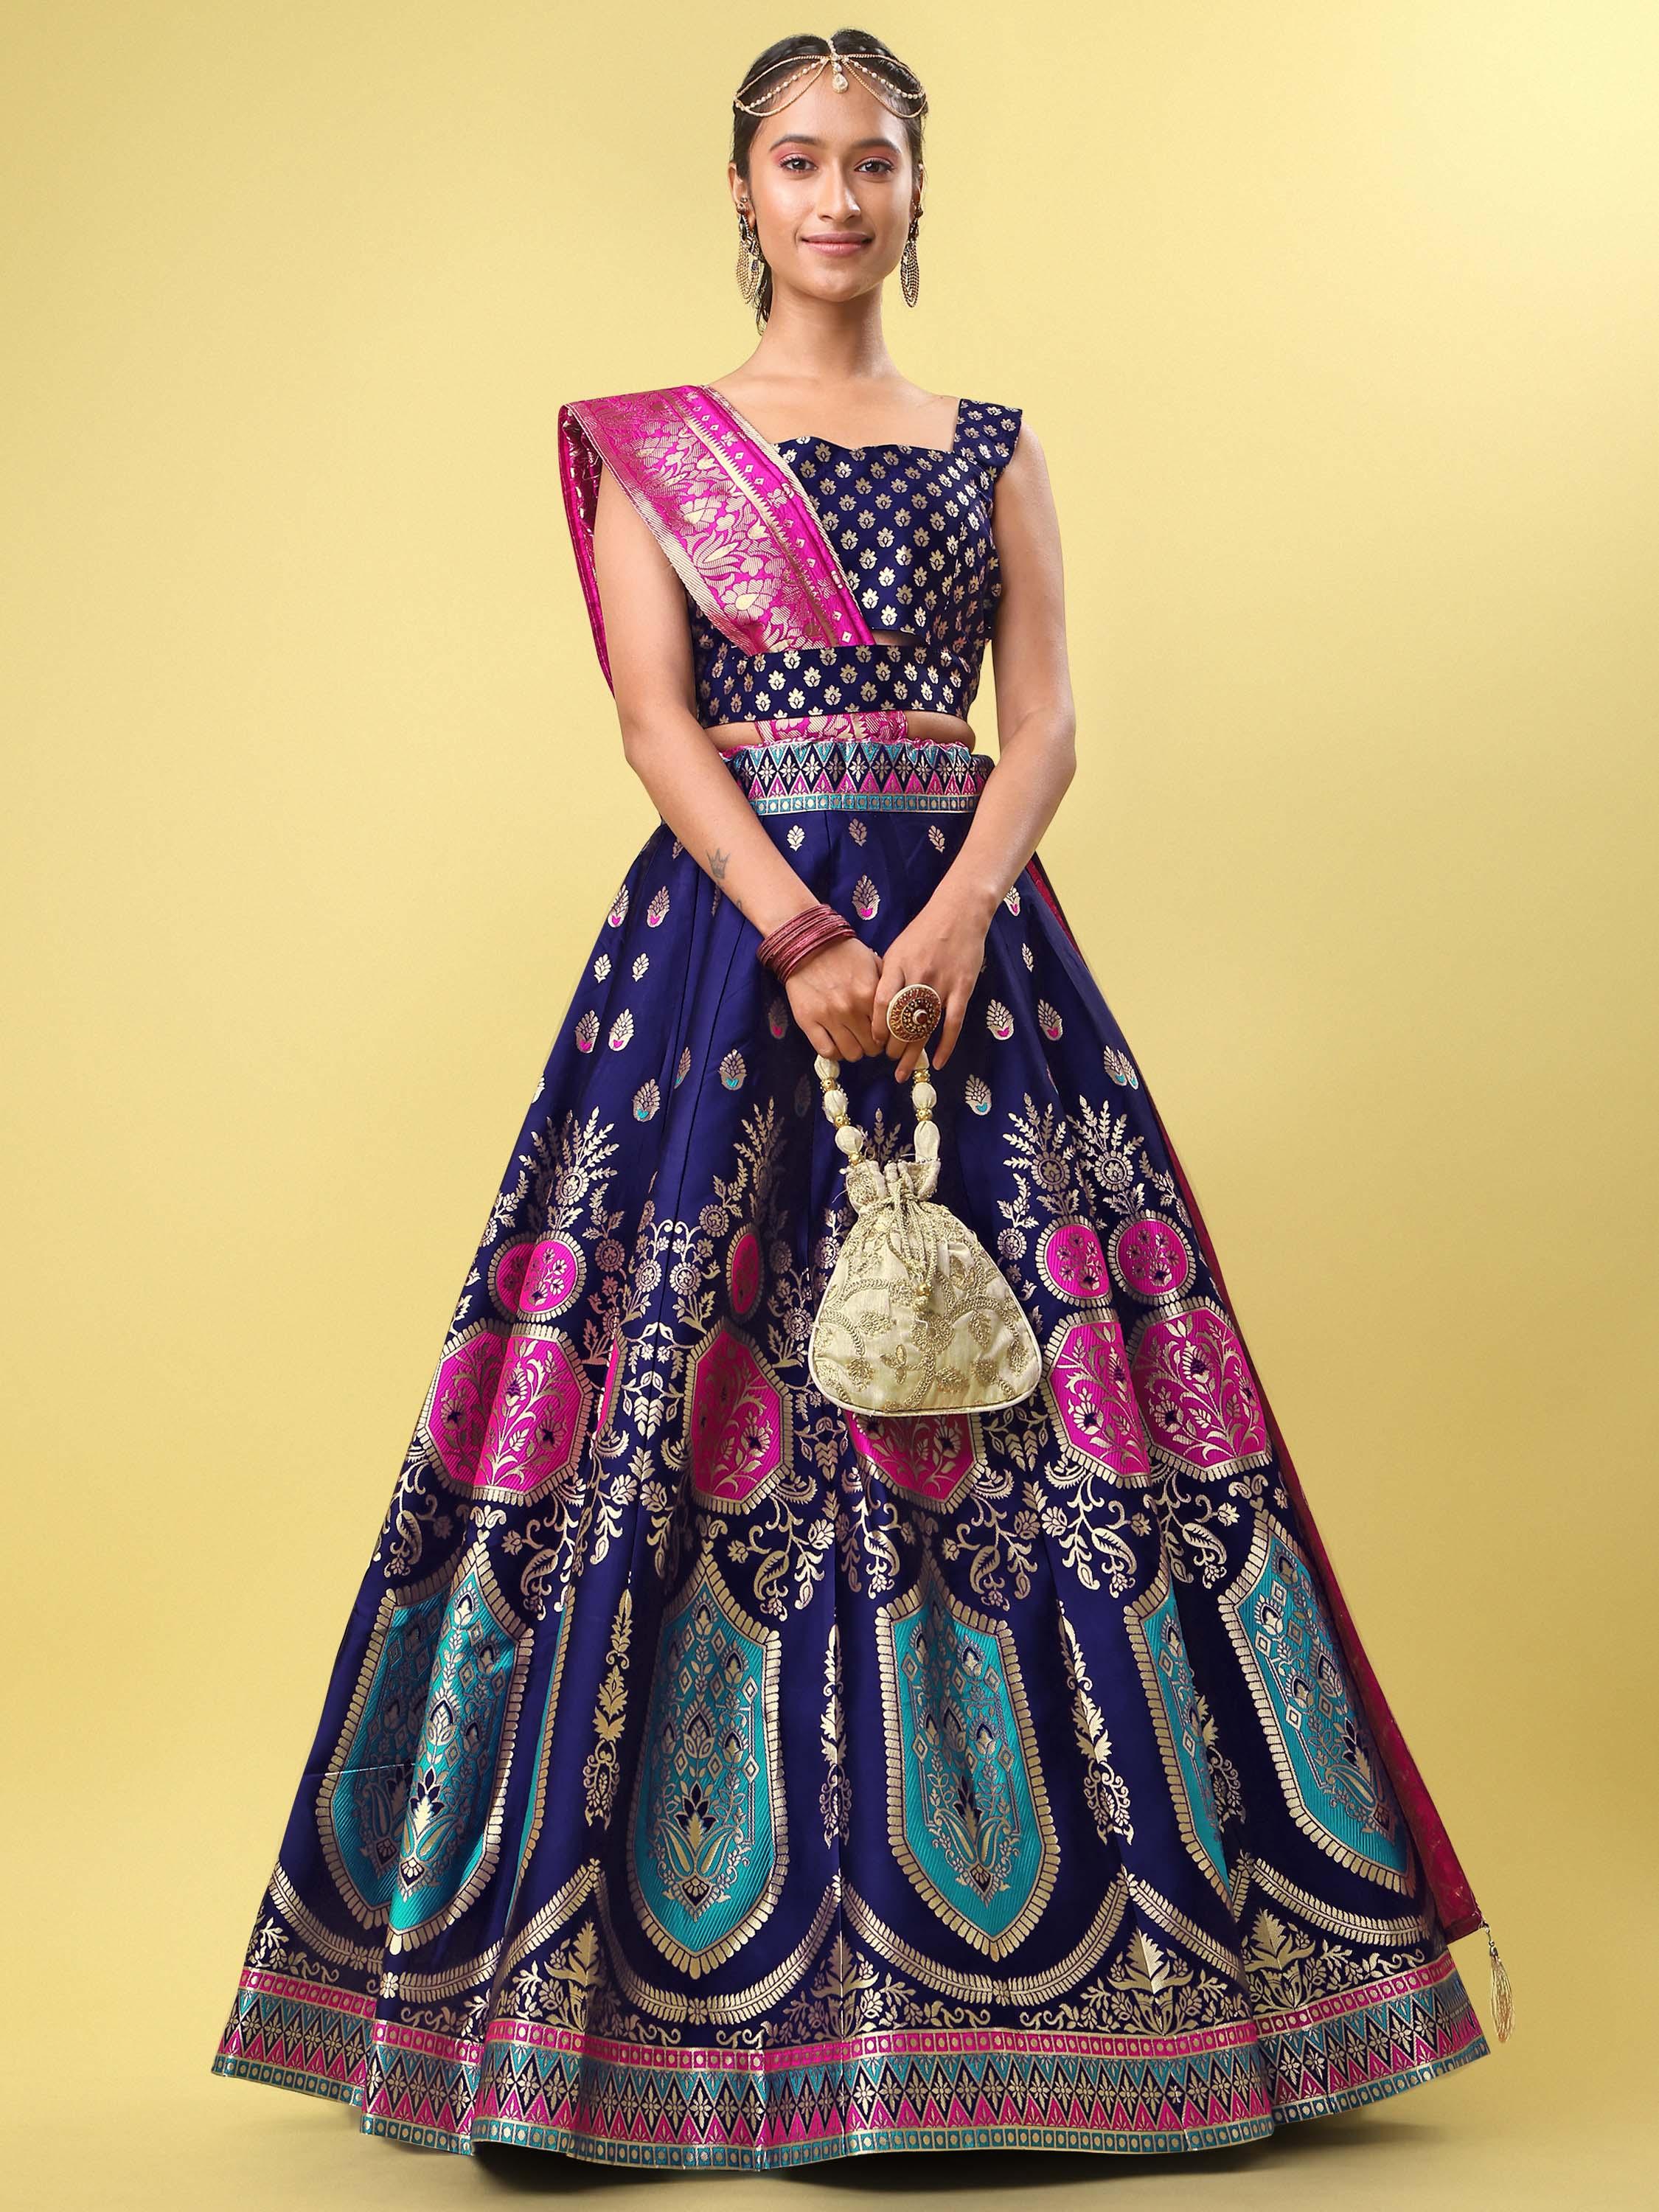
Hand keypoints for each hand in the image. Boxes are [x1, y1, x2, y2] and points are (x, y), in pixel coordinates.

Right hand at [784, 934, 884, 1061]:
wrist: (807, 944)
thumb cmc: (843, 953)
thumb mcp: (873, 963)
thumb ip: (887, 987)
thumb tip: (899, 1009)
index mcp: (870, 994)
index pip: (888, 1031)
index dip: (888, 1036)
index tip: (883, 1034)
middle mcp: (851, 1008)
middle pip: (872, 1047)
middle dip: (872, 1046)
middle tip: (867, 1038)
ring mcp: (829, 1016)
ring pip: (851, 1054)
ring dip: (854, 1051)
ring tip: (852, 1041)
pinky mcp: (808, 1021)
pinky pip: (827, 1051)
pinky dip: (834, 1052)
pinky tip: (836, 1043)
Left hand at [872, 890, 989, 1080]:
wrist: (959, 913)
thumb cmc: (923, 931)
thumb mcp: (896, 949)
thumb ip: (885, 976)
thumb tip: (870, 1004)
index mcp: (897, 965)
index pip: (881, 1002)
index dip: (875, 1025)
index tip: (873, 1040)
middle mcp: (917, 976)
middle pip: (901, 1020)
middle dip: (891, 1045)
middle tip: (886, 1058)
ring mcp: (942, 984)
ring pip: (924, 1027)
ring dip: (912, 1052)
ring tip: (901, 1071)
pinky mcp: (962, 989)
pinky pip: (952, 1023)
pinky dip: (945, 1045)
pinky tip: (936, 1063)